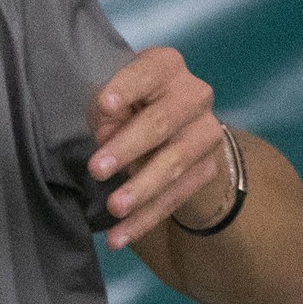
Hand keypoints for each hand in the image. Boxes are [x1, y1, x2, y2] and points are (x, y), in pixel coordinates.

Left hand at [87, 47, 233, 249]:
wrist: (170, 129)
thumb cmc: (126, 105)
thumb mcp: (110, 101)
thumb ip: (106, 113)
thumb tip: (107, 134)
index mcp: (165, 66)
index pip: (146, 72)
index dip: (125, 88)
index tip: (103, 106)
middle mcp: (194, 94)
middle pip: (161, 122)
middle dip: (127, 148)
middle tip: (96, 169)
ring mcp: (206, 132)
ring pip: (173, 164)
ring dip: (140, 188)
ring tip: (113, 207)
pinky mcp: (207, 168)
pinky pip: (175, 197)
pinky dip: (145, 220)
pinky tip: (119, 237)